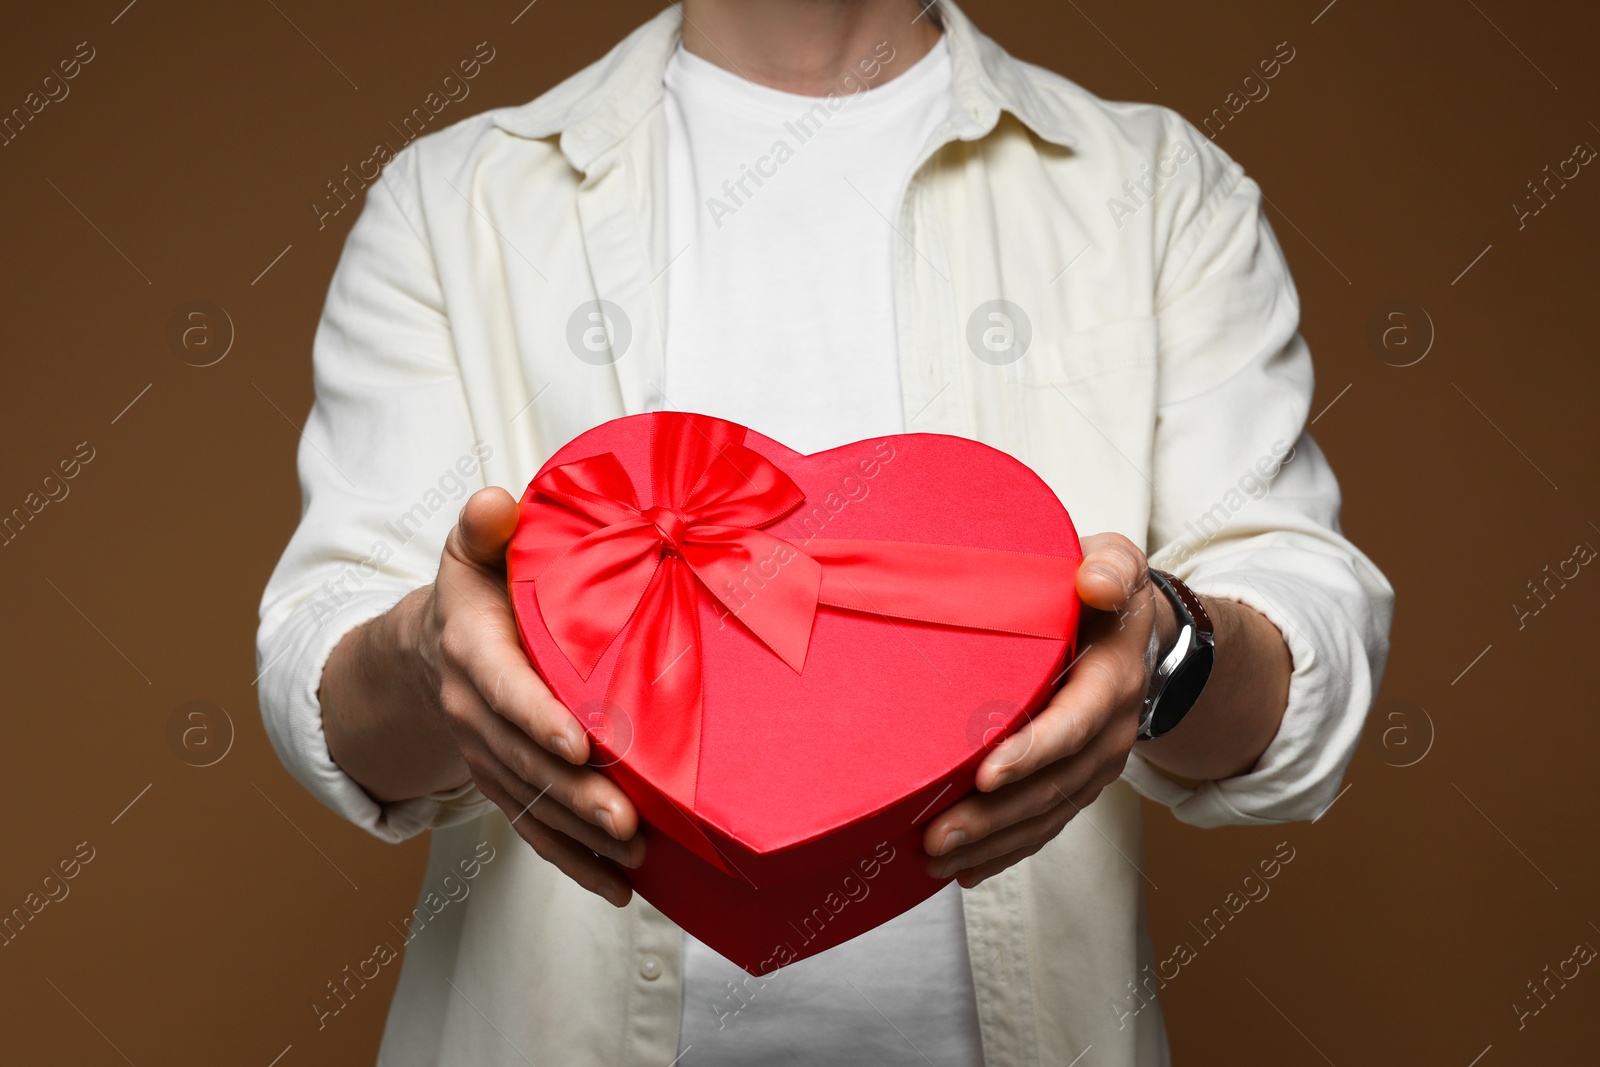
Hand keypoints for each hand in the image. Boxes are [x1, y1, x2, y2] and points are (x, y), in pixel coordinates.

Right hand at [414, 487, 643, 905]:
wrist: (440, 645)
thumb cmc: (479, 588)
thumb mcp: (472, 549)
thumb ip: (485, 526)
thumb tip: (497, 502)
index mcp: (472, 650)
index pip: (502, 688)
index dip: (535, 716)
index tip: (577, 741)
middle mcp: (474, 712)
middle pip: (524, 760)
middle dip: (575, 793)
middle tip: (627, 817)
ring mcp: (489, 755)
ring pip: (533, 802)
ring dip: (581, 834)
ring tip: (634, 853)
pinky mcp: (509, 783)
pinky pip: (537, 829)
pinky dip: (575, 863)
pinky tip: (620, 886)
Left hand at [922, 532, 1162, 886]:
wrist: (1138, 629)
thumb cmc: (1107, 591)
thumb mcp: (1116, 564)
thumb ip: (1109, 567)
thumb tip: (1095, 582)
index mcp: (1113, 678)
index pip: (1075, 721)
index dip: (1034, 750)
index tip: (987, 773)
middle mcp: (1110, 731)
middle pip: (1054, 784)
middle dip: (995, 816)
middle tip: (937, 835)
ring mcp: (1095, 763)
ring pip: (1046, 814)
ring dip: (992, 842)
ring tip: (933, 858)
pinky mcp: (1077, 781)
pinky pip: (1045, 824)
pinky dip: (1006, 851)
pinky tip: (964, 870)